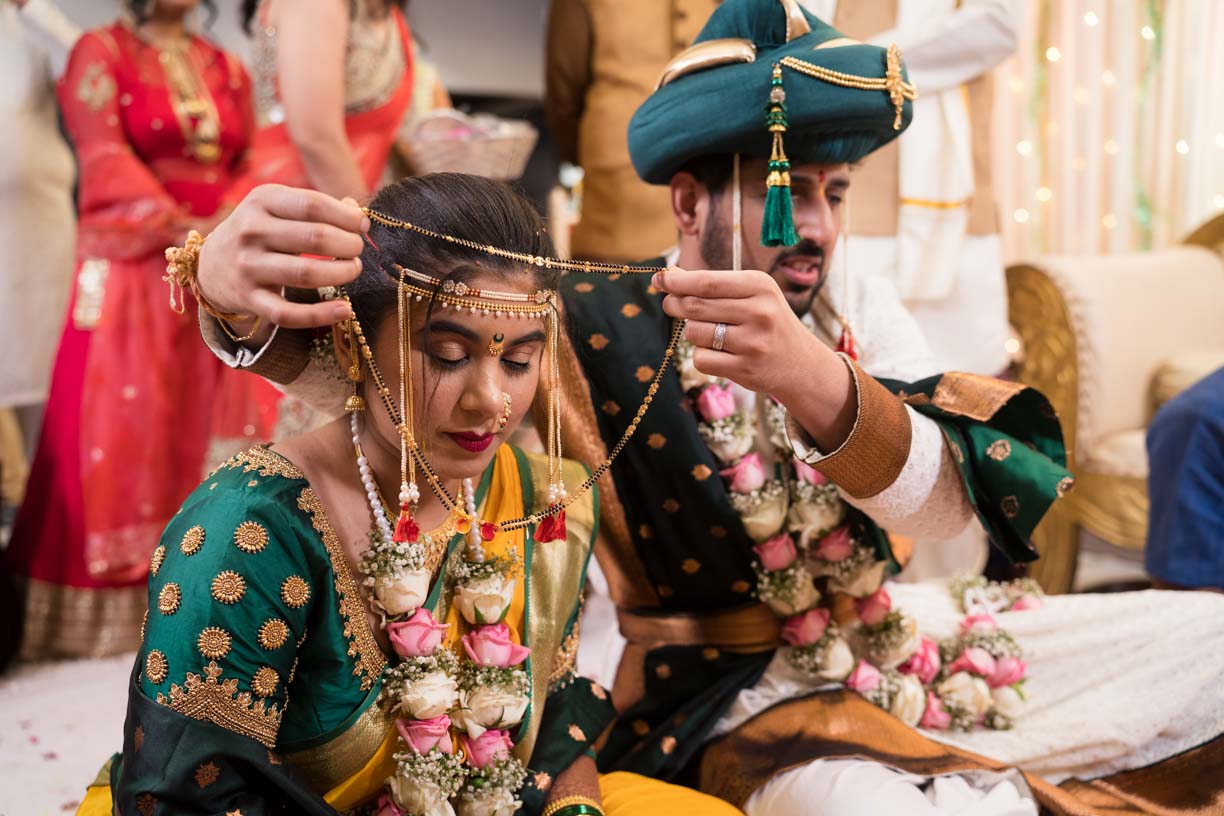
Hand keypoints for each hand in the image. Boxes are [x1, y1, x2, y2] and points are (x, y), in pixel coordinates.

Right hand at [196, 184, 366, 328]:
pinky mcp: (249, 299)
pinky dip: (321, 314)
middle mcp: (251, 231)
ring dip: (341, 273)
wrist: (210, 265)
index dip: (347, 217)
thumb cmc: (260, 231)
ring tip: (352, 269)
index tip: (362, 226)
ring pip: (307, 274)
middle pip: (316, 237)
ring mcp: (248, 266)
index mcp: (262, 200)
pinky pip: (289, 313)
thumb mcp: (278, 207)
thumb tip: (357, 211)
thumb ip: (317, 206)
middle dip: (349, 245)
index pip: (314, 205)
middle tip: (357, 250)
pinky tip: (344, 309)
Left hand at [655, 267, 832, 398]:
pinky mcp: (745, 369)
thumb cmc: (767, 322)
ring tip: (711, 334)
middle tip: (671, 304)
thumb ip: (712, 284)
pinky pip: (701, 359)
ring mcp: (753, 343)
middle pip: (695, 306)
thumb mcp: (750, 295)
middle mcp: (759, 312)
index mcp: (760, 286)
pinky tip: (720, 354)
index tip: (659, 278)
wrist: (801, 363)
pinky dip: (701, 356)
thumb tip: (670, 273)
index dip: (677, 281)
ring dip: (693, 333)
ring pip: (694, 333)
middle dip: (675, 304)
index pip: (707, 282)